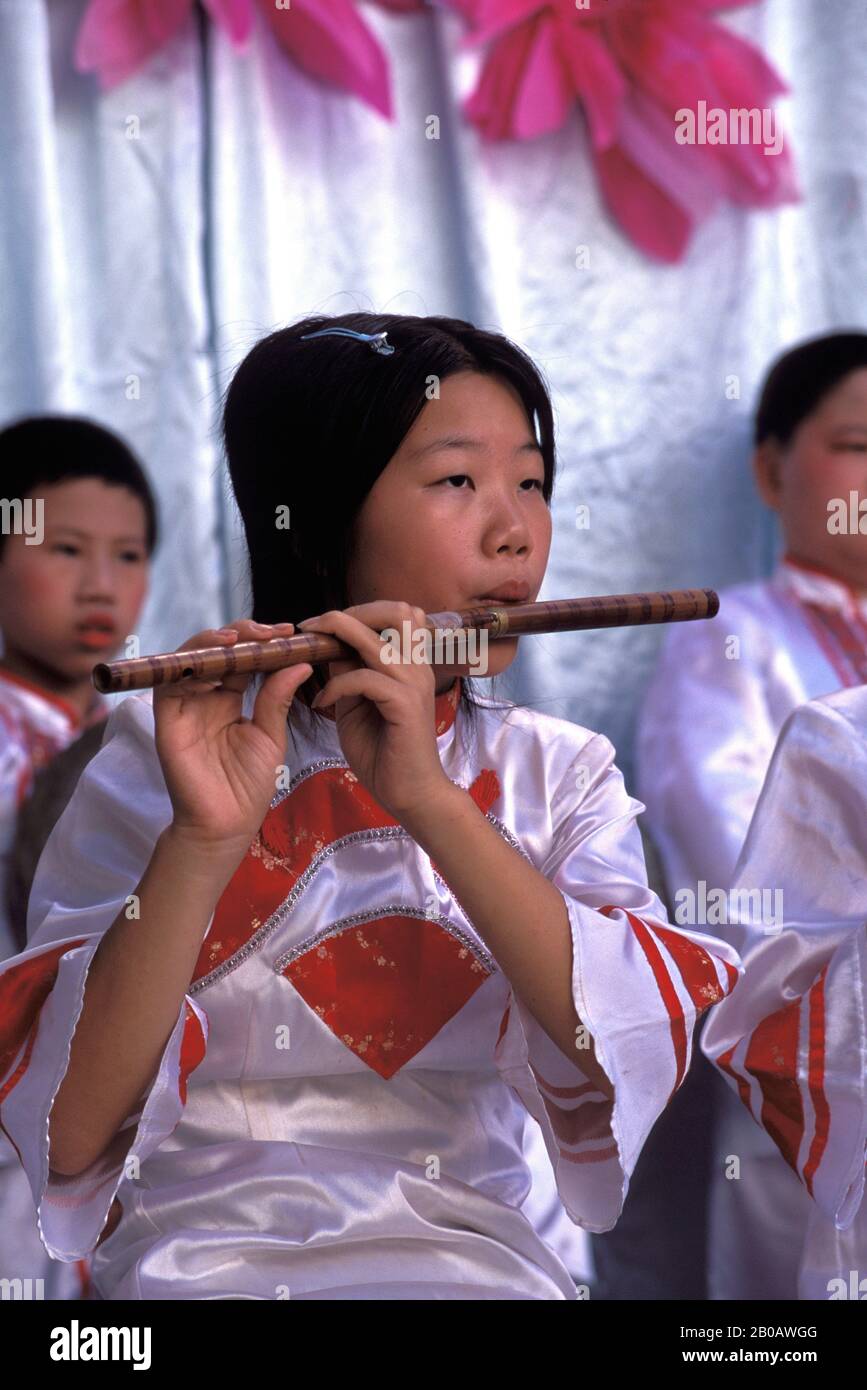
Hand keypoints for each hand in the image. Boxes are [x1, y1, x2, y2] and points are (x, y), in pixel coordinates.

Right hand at [153, 619, 311, 859]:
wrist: (225, 825)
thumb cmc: (248, 786)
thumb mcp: (270, 736)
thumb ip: (276, 698)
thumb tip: (300, 662)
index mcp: (229, 700)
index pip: (242, 659)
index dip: (261, 642)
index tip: (288, 633)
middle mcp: (204, 697)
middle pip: (216, 652)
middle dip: (242, 634)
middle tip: (270, 631)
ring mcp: (184, 707)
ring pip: (190, 659)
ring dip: (213, 641)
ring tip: (241, 638)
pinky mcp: (167, 720)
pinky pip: (170, 683)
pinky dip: (190, 665)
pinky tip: (216, 660)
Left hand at [297, 601, 452, 821]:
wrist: (410, 794)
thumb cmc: (383, 753)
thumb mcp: (356, 705)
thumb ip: (348, 674)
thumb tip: (330, 648)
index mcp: (410, 663)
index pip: (391, 614)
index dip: (354, 612)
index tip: (316, 627)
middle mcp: (416, 666)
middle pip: (393, 611)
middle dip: (349, 613)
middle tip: (315, 629)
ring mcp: (414, 683)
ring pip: (375, 638)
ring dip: (337, 637)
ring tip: (311, 651)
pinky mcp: (405, 704)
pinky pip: (364, 677)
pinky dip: (337, 685)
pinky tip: (324, 702)